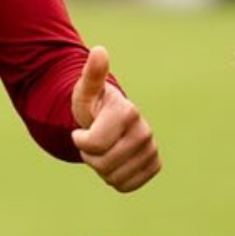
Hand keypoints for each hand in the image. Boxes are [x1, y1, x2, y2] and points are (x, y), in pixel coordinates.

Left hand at [71, 45, 161, 192]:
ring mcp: (152, 149)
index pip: (93, 145)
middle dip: (89, 155)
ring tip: (103, 148)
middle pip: (103, 164)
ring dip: (101, 167)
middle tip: (92, 140)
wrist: (109, 120)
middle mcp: (144, 131)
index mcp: (127, 112)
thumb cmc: (92, 104)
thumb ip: (92, 73)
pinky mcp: (154, 166)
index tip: (81, 130)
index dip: (80, 141)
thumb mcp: (86, 90)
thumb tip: (100, 50)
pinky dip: (114, 178)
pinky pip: (126, 185)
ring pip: (113, 177)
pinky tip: (114, 161)